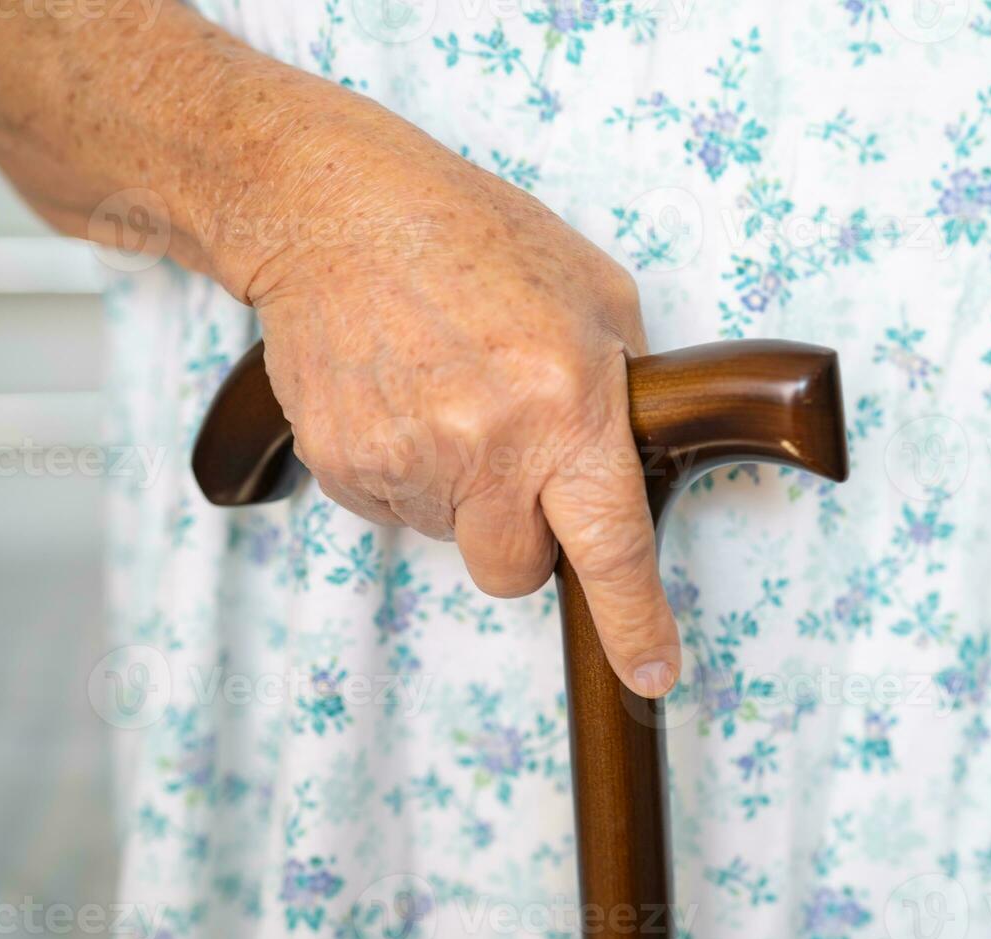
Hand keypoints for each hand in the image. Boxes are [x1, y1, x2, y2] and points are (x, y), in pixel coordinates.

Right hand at [228, 109, 680, 697]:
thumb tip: (632, 462)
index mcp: (567, 407)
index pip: (611, 548)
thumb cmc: (478, 238)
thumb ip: (626, 388)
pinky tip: (406, 402)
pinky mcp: (343, 465)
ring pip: (452, 540)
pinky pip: (393, 512)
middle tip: (516, 465)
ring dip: (462, 496)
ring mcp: (406, 463)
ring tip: (451, 399)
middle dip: (525, 541)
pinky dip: (407, 476)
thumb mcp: (597, 294)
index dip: (635, 624)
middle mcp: (487, 448)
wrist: (337, 212)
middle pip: (515, 574)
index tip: (653, 674)